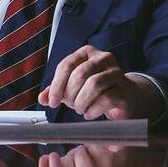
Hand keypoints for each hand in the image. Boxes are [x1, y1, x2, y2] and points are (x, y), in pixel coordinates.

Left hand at [38, 45, 163, 120]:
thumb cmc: (95, 90)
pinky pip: (106, 98)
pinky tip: (89, 114)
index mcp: (87, 53)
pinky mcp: (125, 90)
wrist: (124, 97)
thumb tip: (42, 98)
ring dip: (81, 102)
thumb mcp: (72, 88)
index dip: (57, 85)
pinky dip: (93, 110)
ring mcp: (117, 72)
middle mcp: (103, 58)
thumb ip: (56, 91)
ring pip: (94, 84)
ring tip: (80, 109)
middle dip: (70, 94)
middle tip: (70, 105)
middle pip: (80, 74)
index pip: (67, 65)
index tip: (52, 102)